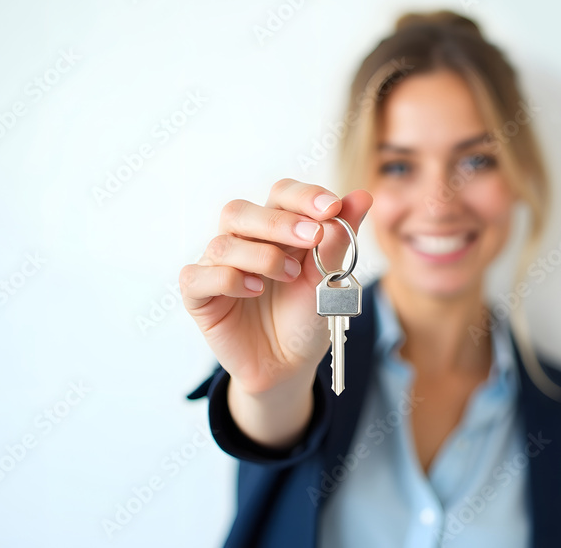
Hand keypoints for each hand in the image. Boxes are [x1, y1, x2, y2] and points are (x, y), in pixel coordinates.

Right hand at [180, 179, 373, 395]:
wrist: (291, 365)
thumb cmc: (306, 317)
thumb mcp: (328, 279)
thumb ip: (339, 239)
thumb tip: (361, 197)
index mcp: (276, 230)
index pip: (279, 195)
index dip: (302, 196)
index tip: (332, 207)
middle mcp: (242, 241)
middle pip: (241, 211)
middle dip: (280, 221)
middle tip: (313, 237)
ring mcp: (217, 267)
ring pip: (223, 242)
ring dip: (262, 255)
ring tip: (289, 275)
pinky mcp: (199, 296)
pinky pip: (198, 276)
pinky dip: (229, 279)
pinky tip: (255, 290)